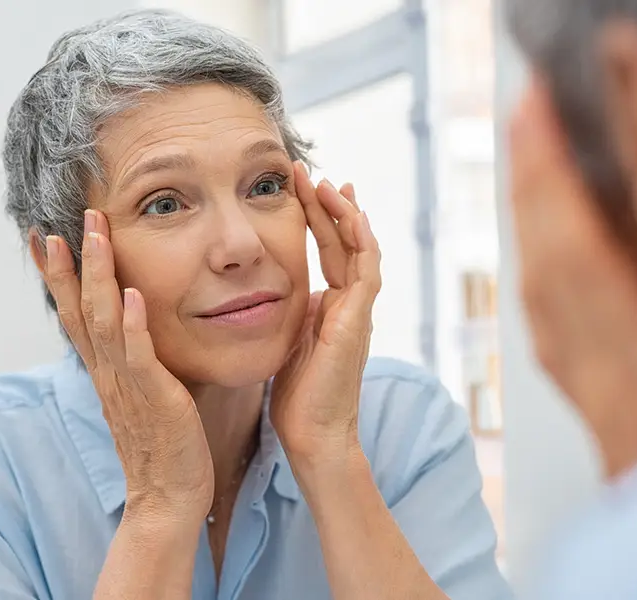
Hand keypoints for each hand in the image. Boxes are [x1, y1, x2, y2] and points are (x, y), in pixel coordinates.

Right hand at [41, 209, 213, 521]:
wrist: (169, 497)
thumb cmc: (164, 445)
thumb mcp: (144, 394)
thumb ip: (138, 361)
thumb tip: (140, 329)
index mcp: (105, 371)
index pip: (74, 314)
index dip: (59, 276)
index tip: (45, 237)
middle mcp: (107, 373)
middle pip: (78, 310)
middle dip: (69, 264)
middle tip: (58, 222)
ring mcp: (126, 384)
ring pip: (103, 321)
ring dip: (98, 276)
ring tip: (95, 235)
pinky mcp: (154, 398)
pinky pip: (139, 356)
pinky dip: (132, 324)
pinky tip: (130, 295)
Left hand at [271, 162, 381, 462]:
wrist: (314, 436)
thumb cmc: (297, 398)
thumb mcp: (287, 343)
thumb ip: (288, 315)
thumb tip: (269, 292)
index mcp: (331, 308)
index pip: (328, 251)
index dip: (315, 218)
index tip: (299, 187)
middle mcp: (349, 305)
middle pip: (344, 242)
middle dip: (326, 205)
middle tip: (307, 172)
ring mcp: (358, 312)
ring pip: (360, 249)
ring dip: (344, 214)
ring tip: (325, 183)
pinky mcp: (359, 321)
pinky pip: (367, 271)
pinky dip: (362, 241)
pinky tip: (350, 215)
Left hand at [509, 77, 636, 475]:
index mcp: (634, 361)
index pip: (580, 255)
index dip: (555, 183)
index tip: (541, 123)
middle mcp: (592, 358)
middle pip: (547, 254)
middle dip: (534, 179)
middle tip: (528, 114)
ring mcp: (577, 368)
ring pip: (538, 275)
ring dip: (530, 209)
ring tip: (530, 153)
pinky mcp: (576, 374)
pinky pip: (543, 304)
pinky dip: (538, 253)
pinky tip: (540, 232)